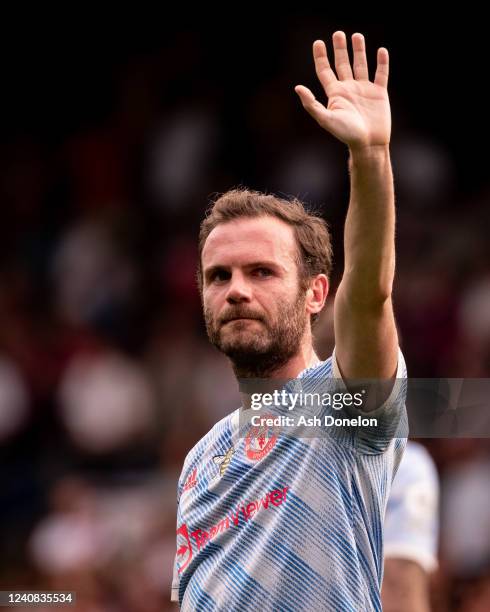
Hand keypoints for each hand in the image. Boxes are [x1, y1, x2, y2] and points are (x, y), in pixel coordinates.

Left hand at [295, 31, 390, 150]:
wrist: (368, 144)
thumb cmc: (346, 134)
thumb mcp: (326, 119)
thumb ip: (312, 104)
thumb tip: (297, 87)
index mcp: (335, 94)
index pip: (325, 71)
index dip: (321, 57)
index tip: (318, 43)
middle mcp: (348, 89)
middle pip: (342, 64)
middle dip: (340, 49)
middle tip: (338, 34)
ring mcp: (364, 90)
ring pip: (360, 65)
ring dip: (359, 51)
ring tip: (356, 36)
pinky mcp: (379, 93)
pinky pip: (381, 74)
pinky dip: (382, 63)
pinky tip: (381, 51)